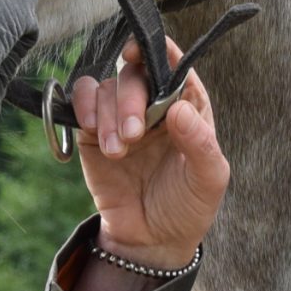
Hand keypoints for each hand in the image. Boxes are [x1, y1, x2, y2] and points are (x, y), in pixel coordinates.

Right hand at [72, 38, 229, 271]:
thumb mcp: (209, 178)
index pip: (173, 65)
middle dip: (130, 99)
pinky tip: (94, 131)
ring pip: (104, 86)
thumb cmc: (188, 204)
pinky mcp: (92, 132)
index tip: (139, 53)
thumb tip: (180, 109)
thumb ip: (200, 143)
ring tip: (118, 150)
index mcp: (187, 105)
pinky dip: (83, 108)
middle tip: (134, 135)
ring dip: (108, 113)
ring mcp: (120, 116)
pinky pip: (81, 101)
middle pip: (134, 73)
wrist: (152, 240)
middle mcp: (153, 104)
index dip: (157, 50)